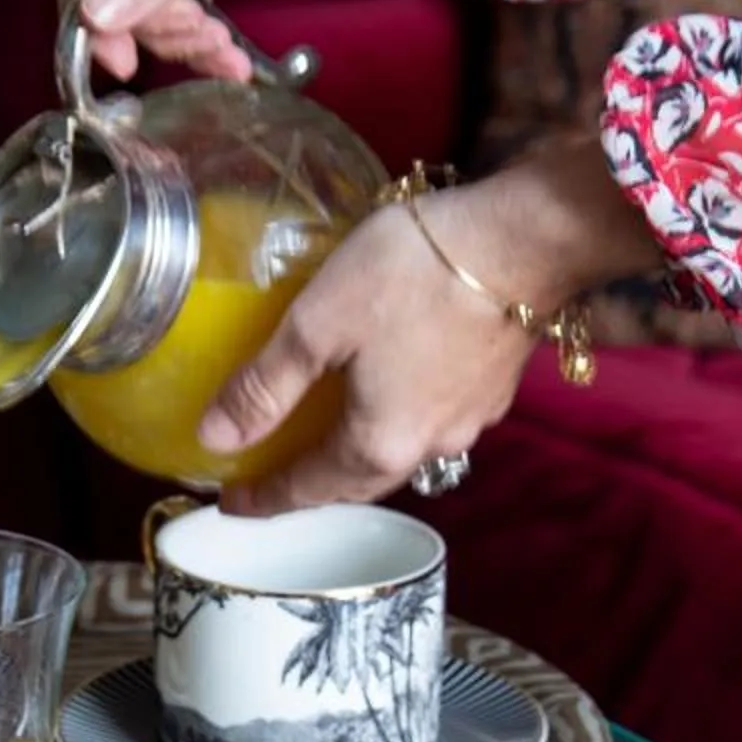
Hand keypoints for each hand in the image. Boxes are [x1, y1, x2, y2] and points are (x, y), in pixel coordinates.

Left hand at [202, 133, 657, 512]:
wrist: (525, 238)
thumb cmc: (414, 273)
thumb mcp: (318, 323)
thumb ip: (264, 386)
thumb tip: (216, 441)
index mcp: (379, 444)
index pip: (309, 490)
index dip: (265, 498)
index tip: (232, 503)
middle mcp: (430, 446)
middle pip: (358, 481)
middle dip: (314, 483)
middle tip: (273, 474)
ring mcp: (471, 418)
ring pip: (401, 451)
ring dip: (359, 451)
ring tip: (327, 431)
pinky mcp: (495, 385)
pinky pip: (432, 419)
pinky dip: (397, 417)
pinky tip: (388, 389)